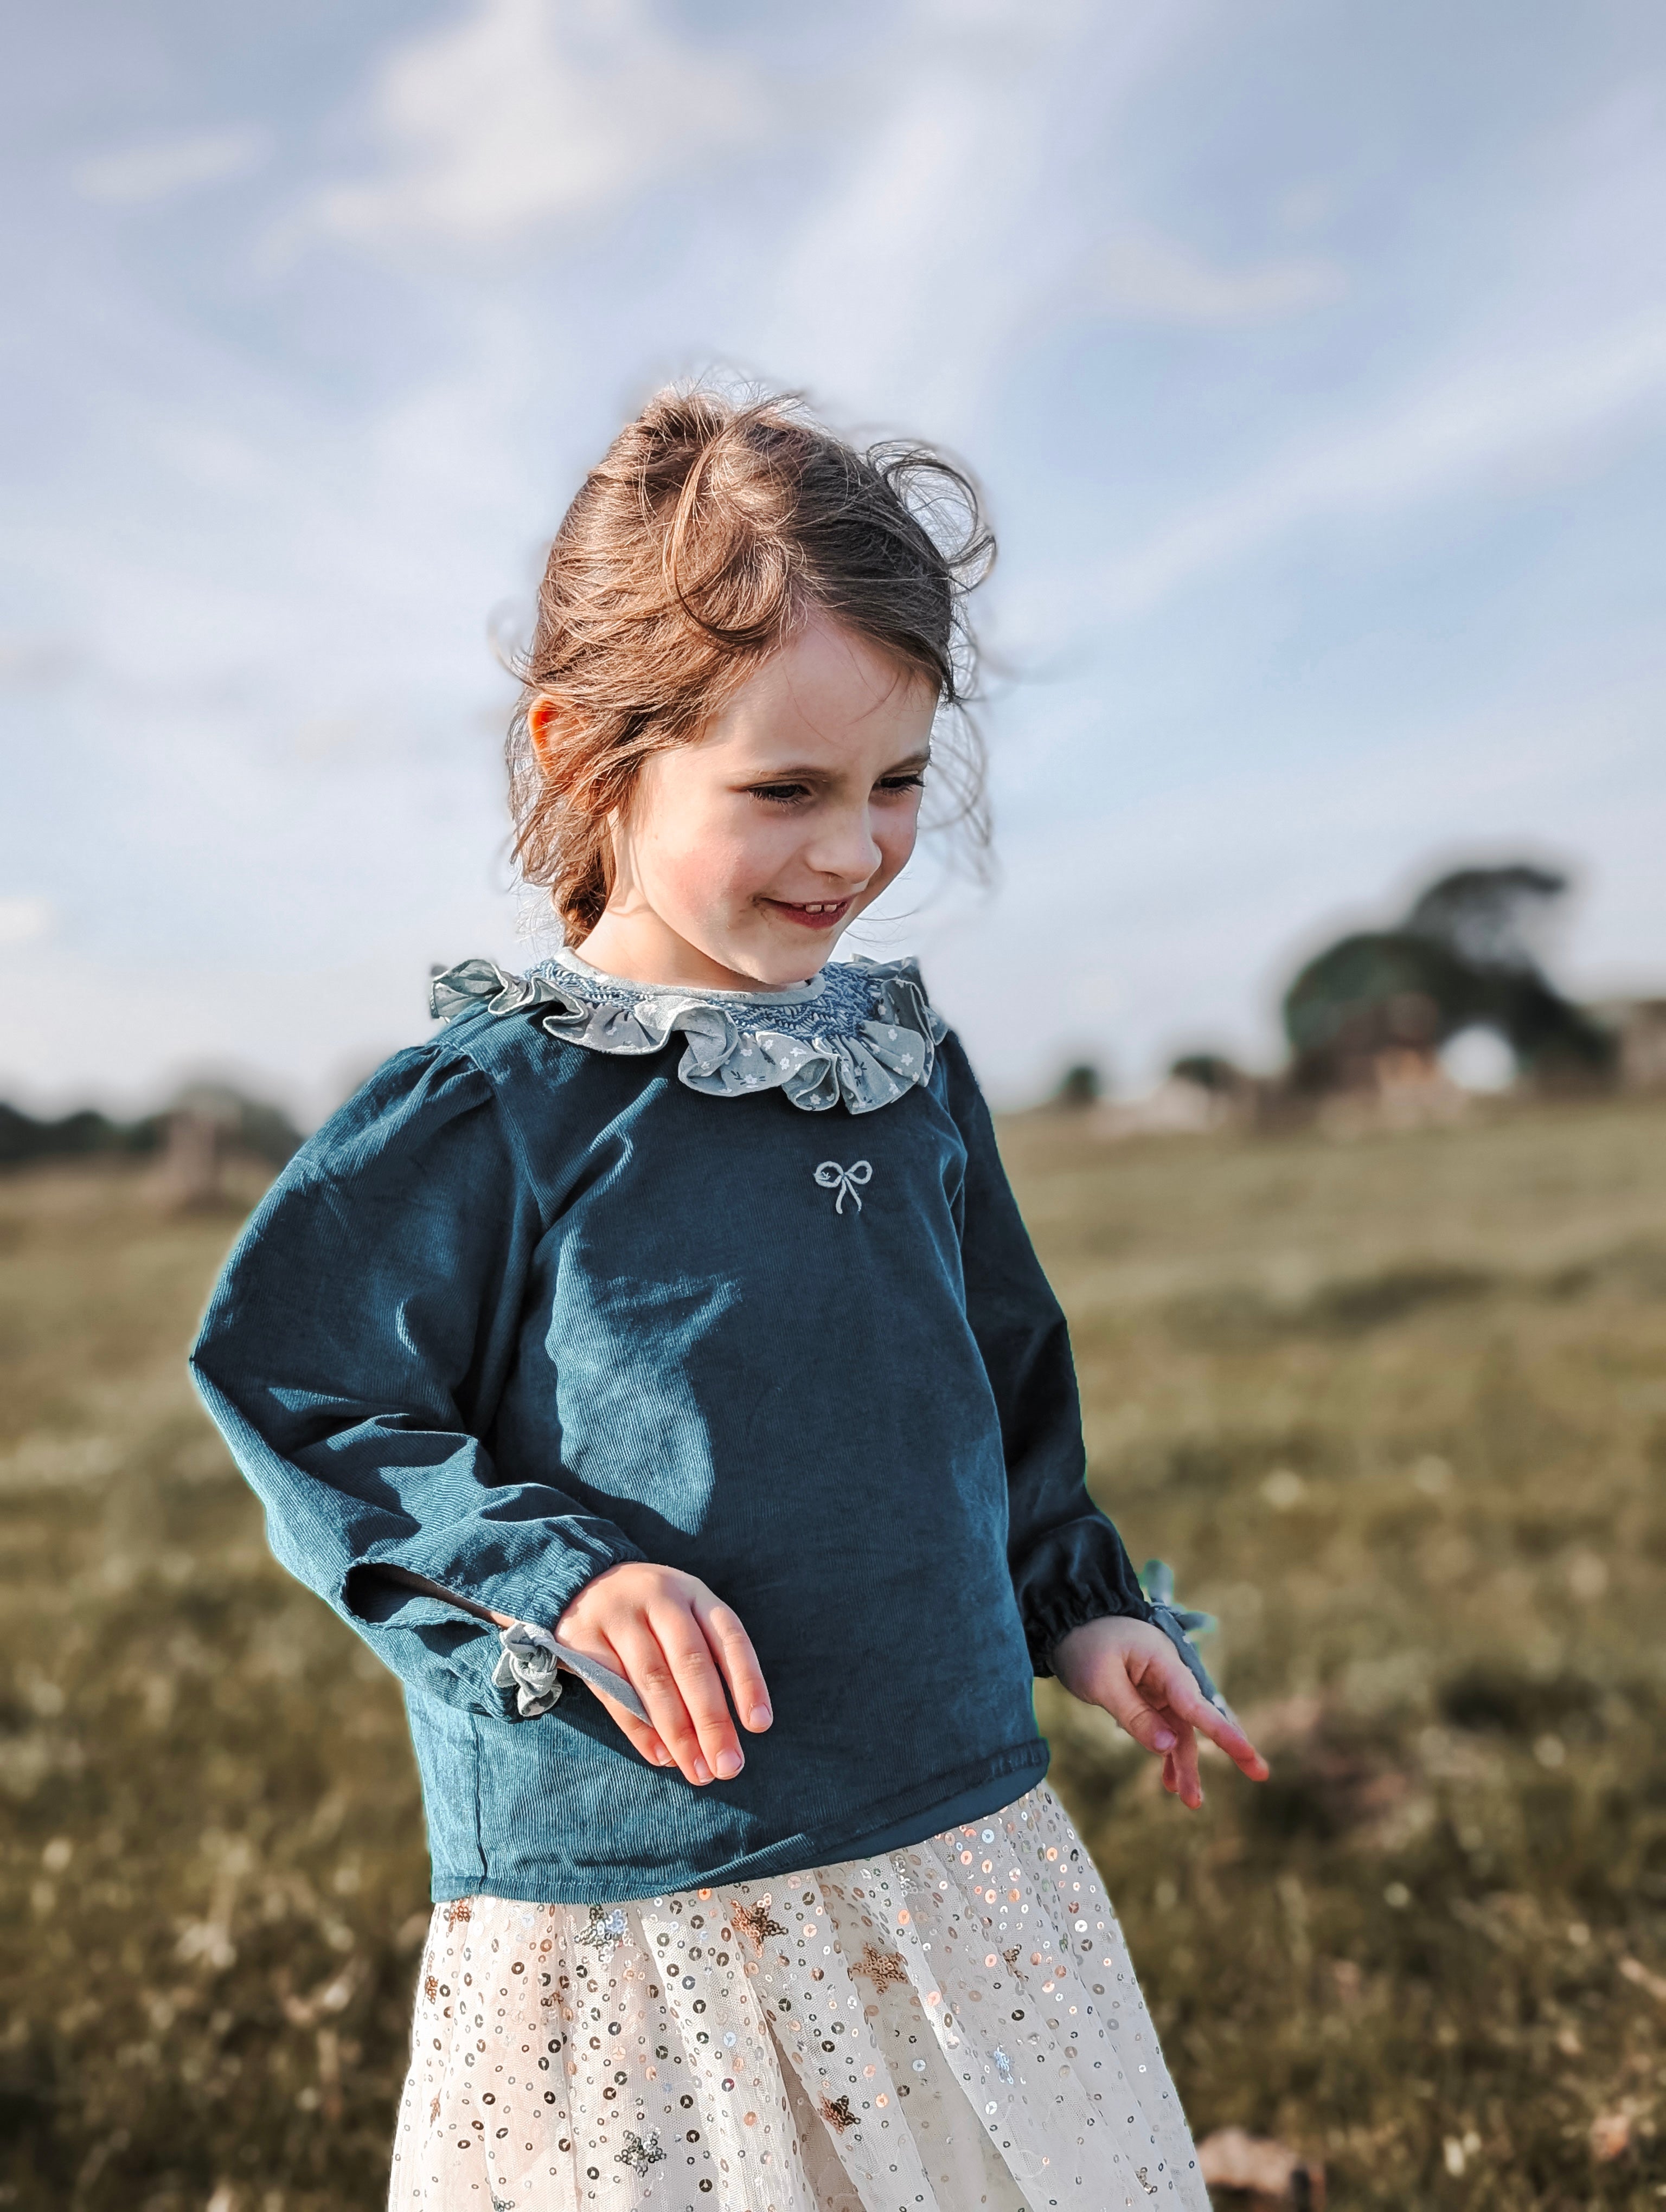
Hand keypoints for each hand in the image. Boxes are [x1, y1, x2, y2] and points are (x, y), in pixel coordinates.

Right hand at [554, 1562, 772, 1785]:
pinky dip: (639, 1727)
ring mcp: (618, 1614)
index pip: (729, 1637)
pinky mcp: (582, 1637)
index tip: (760, 1726)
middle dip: (712, 1720)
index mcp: (694, 1594)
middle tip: (728, 1767)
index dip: (747, 1682)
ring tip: (697, 1771)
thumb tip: (722, 1739)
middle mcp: (659, 1597)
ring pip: (654, 1680)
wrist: (580, 1584)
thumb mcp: (683, 1618)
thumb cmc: (649, 1616)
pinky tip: (660, 1756)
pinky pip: (613, 1690)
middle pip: (691, 1663)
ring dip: (679, 1732)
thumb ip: (704, 1664)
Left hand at [1053, 1615, 1268, 1808]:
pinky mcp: (1148, 1696)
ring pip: (1180, 1730)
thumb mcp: (1101, 1681)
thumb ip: (1134, 1715)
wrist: (1068, 1619)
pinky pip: (1164, 1728)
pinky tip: (1170, 1782)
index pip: (1196, 1704)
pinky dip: (1167, 1753)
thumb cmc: (1083, 1643)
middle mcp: (1169, 1675)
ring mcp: (1160, 1687)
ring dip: (1186, 1763)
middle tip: (1260, 1774)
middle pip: (1199, 1719)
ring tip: (1191, 1801)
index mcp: (1163, 1663)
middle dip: (1228, 1747)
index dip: (1222, 1732)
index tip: (1247, 1754)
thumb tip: (1168, 1747)